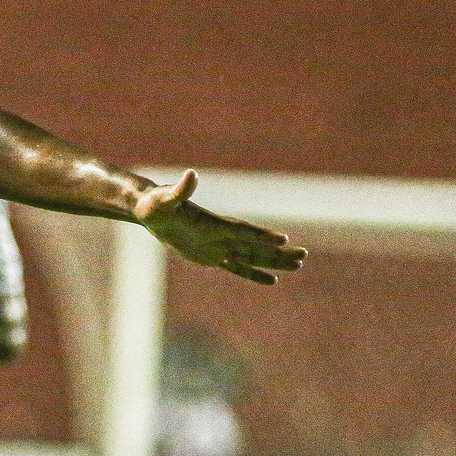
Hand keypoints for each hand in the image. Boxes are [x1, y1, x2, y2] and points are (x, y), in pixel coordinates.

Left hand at [135, 170, 306, 283]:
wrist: (152, 212)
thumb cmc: (156, 203)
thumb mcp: (165, 198)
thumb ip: (180, 190)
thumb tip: (190, 175)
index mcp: (214, 223)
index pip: (243, 231)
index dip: (261, 236)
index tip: (284, 240)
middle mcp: (222, 235)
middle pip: (256, 246)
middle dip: (278, 253)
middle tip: (303, 256)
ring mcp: (218, 246)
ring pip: (252, 257)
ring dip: (274, 262)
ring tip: (298, 265)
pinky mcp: (211, 256)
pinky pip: (236, 268)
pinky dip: (253, 274)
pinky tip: (272, 280)